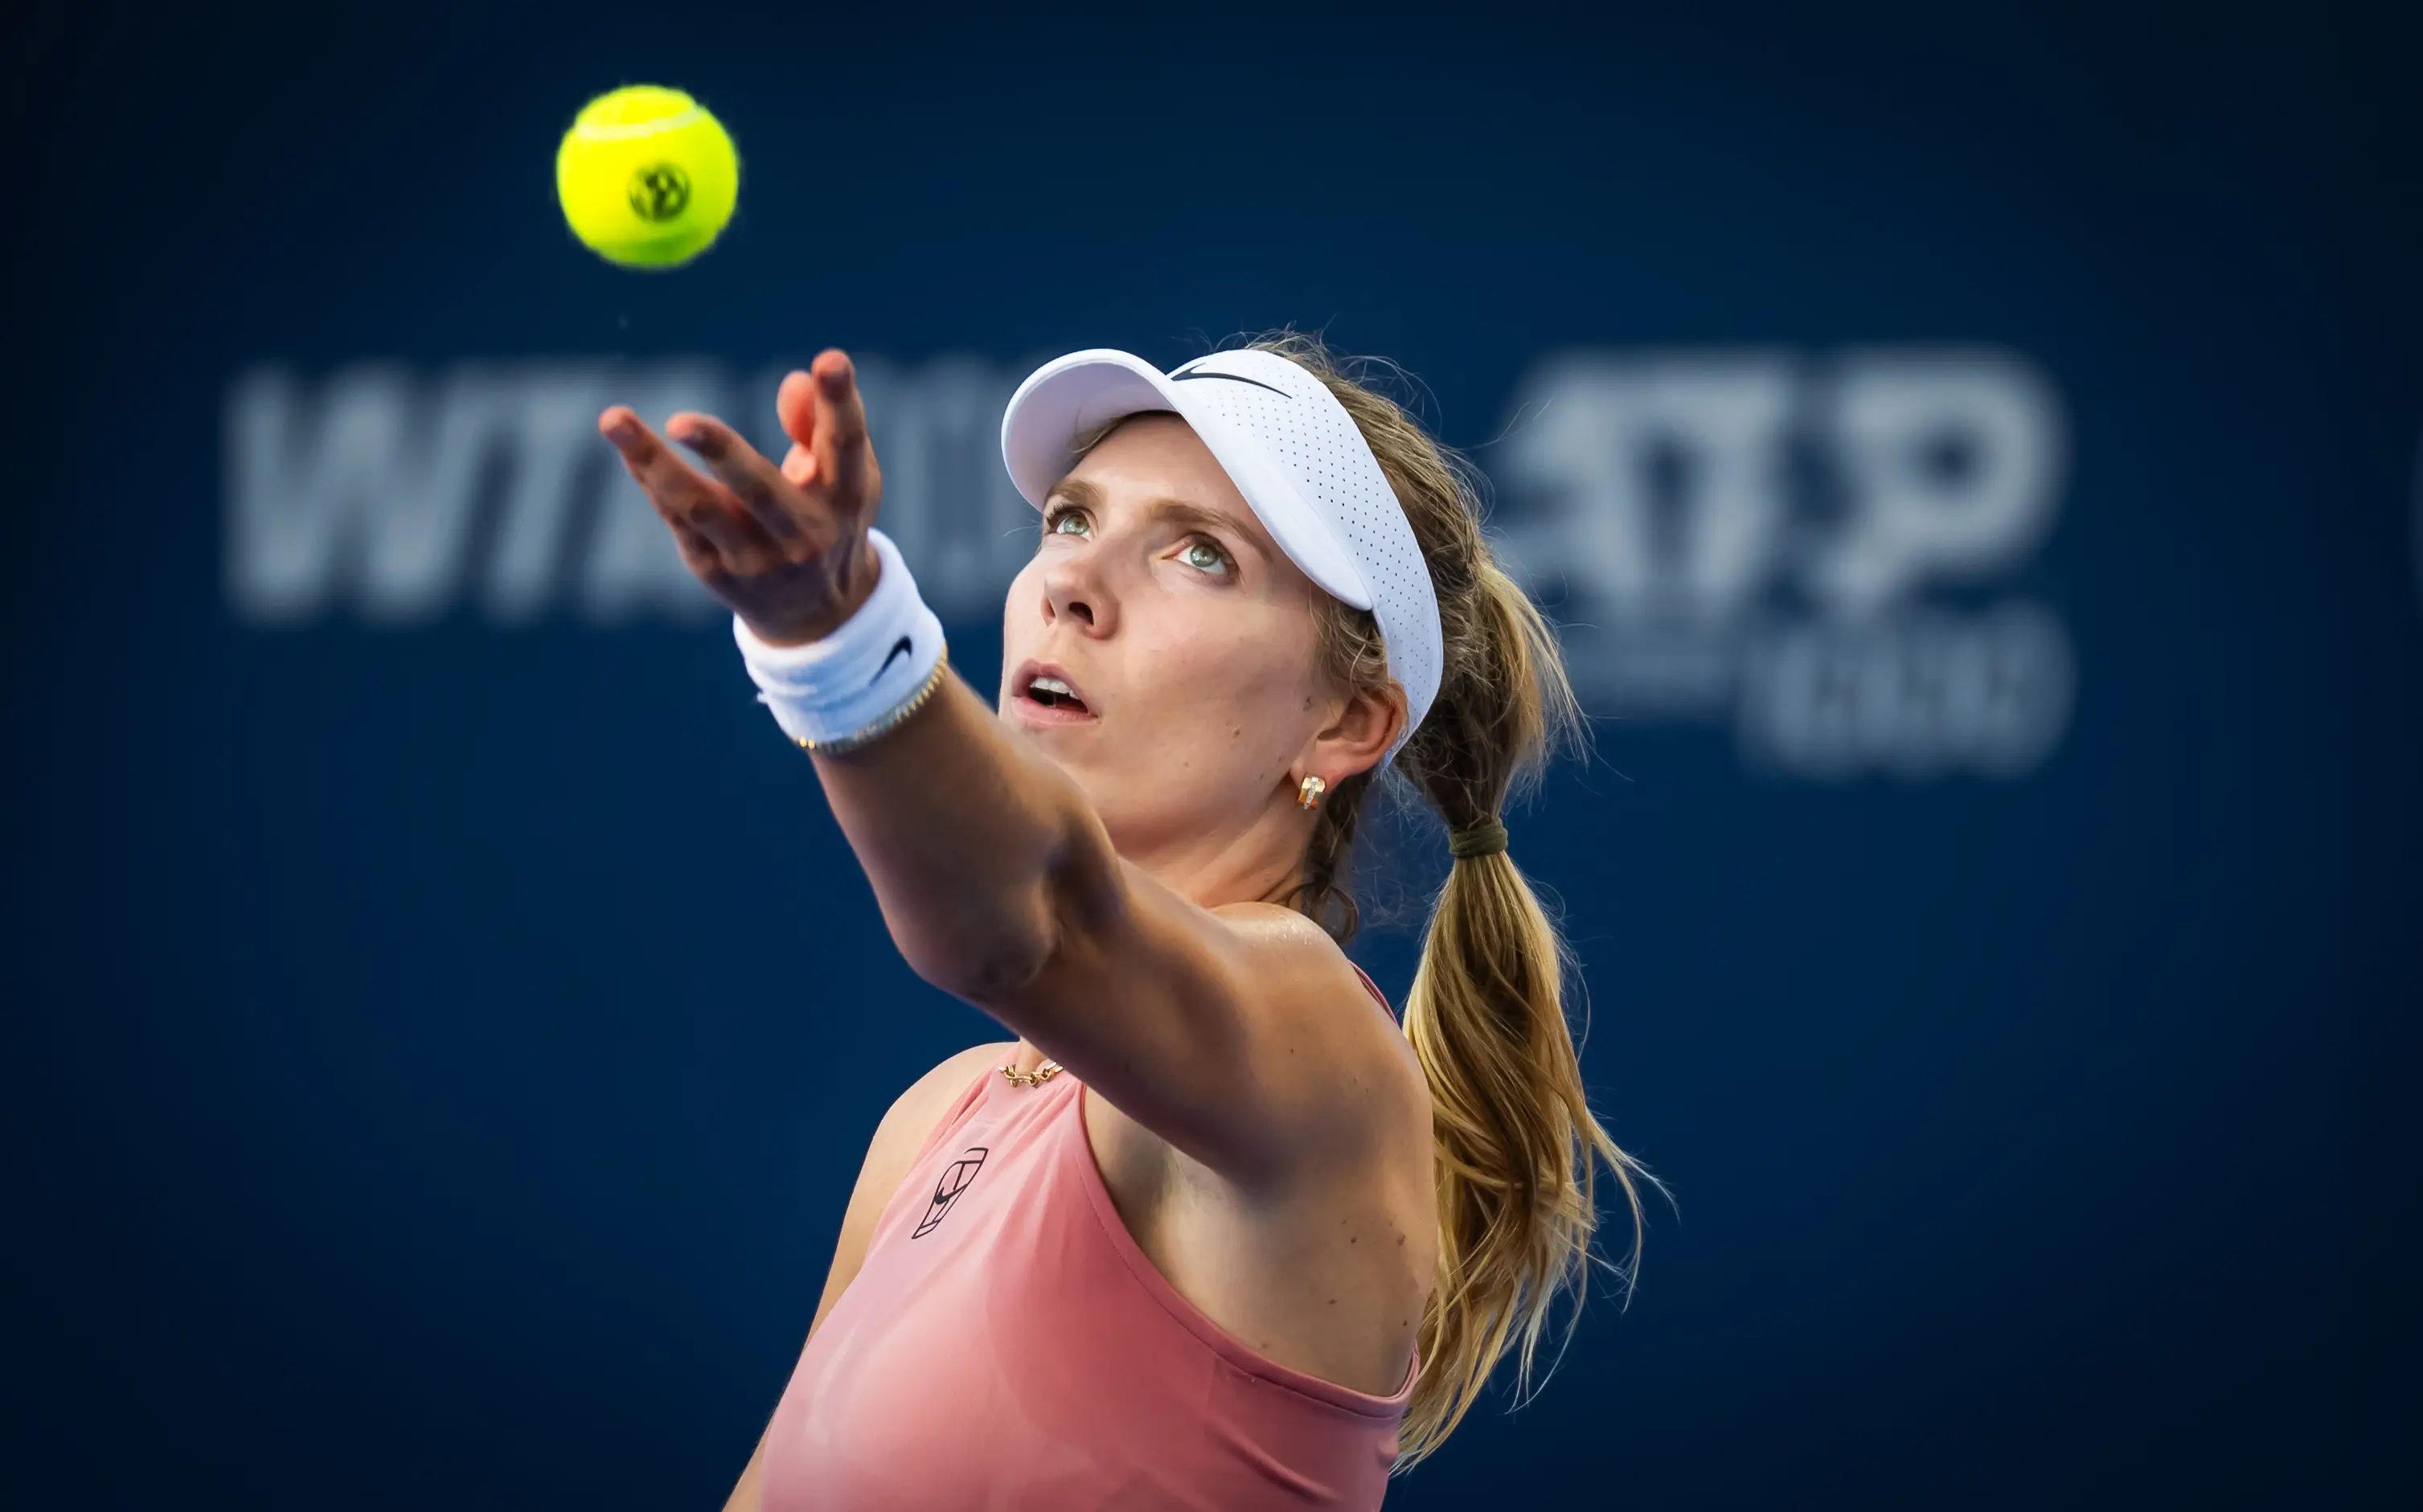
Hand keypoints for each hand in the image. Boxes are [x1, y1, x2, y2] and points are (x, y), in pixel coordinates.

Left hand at [599, 349, 881, 645]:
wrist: (817, 614)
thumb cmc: (829, 518)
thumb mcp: (846, 475)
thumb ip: (821, 423)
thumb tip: (791, 381)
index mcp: (845, 499)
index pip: (845, 446)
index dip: (840, 403)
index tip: (831, 360)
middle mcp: (803, 535)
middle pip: (759, 490)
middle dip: (721, 452)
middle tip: (681, 420)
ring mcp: (755, 560)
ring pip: (699, 509)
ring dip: (655, 464)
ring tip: (615, 420)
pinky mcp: (715, 572)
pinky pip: (677, 519)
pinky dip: (651, 479)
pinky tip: (629, 446)